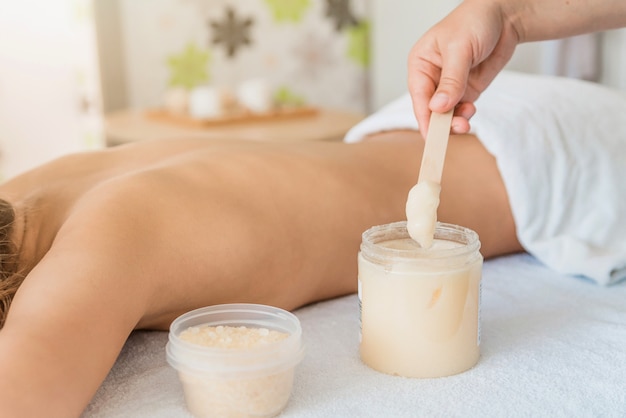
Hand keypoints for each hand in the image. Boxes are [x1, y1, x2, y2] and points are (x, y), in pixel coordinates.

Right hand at [407, 1, 519, 135]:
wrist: (505, 16)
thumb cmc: (475, 21)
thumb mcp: (460, 49)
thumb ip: (451, 80)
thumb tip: (439, 107)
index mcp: (421, 64)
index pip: (419, 96)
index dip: (425, 117)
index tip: (431, 135)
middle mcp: (432, 77)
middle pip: (431, 109)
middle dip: (442, 122)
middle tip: (459, 128)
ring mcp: (450, 85)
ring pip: (446, 113)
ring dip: (455, 121)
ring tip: (467, 121)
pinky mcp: (466, 90)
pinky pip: (461, 110)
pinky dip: (465, 115)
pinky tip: (471, 111)